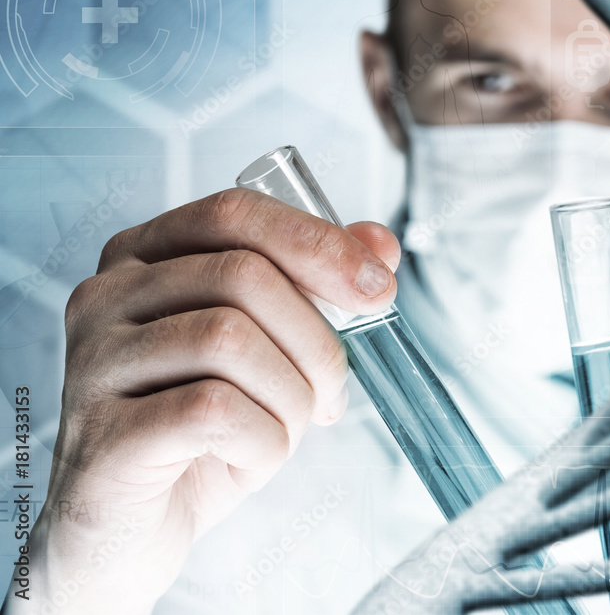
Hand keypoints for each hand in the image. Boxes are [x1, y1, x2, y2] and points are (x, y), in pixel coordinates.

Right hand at [7, 189, 398, 613]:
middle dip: (317, 341)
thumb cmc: (200, 432)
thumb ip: (316, 288)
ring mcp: (93, 364)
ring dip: (291, 397)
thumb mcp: (270, 352)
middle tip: (330, 394)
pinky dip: (262, 442)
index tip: (378, 289)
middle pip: (245, 275)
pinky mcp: (103, 434)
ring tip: (281, 430)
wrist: (130, 532)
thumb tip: (380, 242)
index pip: (235, 213)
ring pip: (231, 339)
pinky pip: (214, 410)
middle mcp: (106, 297)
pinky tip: (247, 459)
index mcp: (144, 258)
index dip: (318, 243)